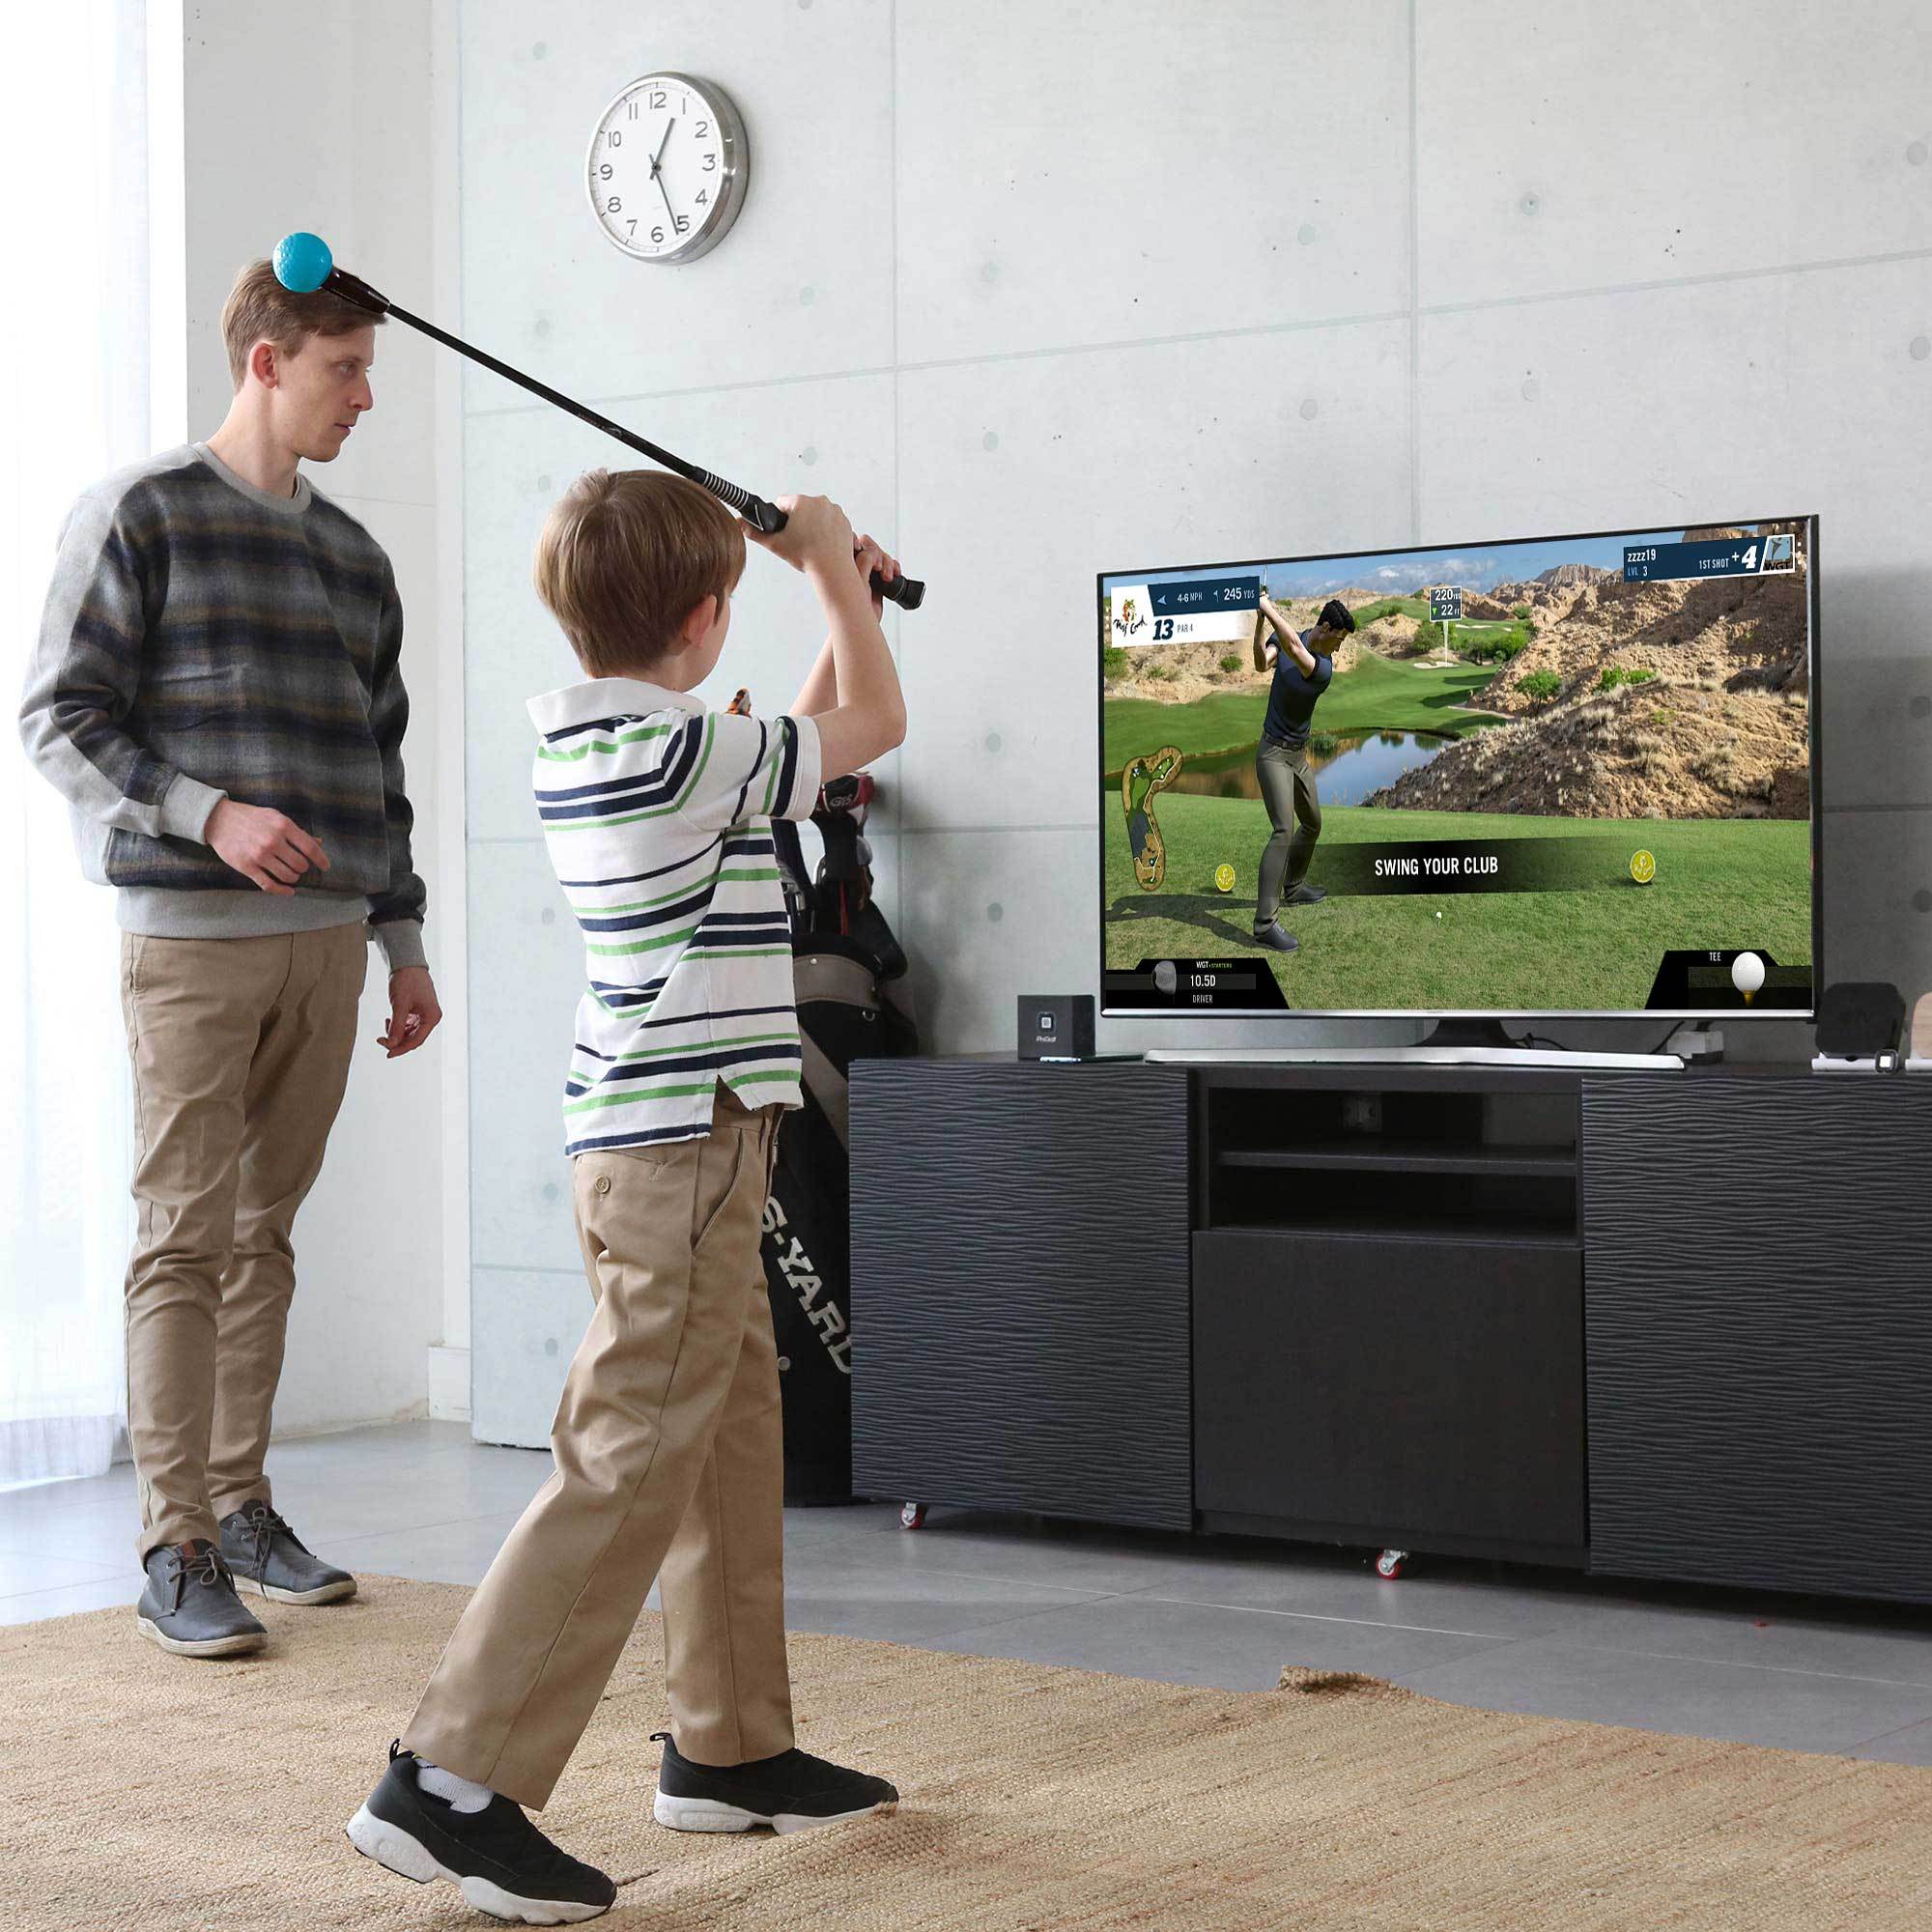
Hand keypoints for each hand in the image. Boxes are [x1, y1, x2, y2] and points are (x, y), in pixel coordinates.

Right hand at [207, 799, 328, 894]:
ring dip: (293, 878)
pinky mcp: (247, 867)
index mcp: (283, 826)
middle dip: (303, 868)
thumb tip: (319, 842)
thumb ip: (297, 831)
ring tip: (290, 874)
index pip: (310, 848)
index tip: (326, 867)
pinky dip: (282, 891)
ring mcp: (259, 855)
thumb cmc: (251, 817)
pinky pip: (269, 885)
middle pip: (300, 865)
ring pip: (288, 876)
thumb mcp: (276, 817)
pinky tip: (289, 891)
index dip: (321, 859)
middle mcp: (273, 841)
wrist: (219, 819)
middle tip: (299, 866)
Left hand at [376, 966, 441, 1058]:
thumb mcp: (399, 1005)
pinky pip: (408, 1025)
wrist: (407, 963)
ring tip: (386, 1024)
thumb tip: (390, 1045)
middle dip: (397, 1041)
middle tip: (381, 1040)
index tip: (387, 1053)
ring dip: (396, 1033)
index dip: (401, 1049)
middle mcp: (431, 1018)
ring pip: (410, 1033)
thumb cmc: (406, 981)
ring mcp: (425, 1015)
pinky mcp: (419, 1011)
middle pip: (413, 1038)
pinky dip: (398, 1026)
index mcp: (432, 1017)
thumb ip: (396, 1026)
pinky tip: (389, 1019)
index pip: (417, 1040)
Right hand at [745, 493, 853, 575]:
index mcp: (800, 502)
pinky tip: (823, 542)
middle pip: (801, 507)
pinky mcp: (844, 519)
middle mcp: (819, 501)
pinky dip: (827, 528)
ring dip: (813, 523)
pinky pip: (830, 520)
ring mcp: (834, 509)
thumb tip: (740, 524)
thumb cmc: (807, 557)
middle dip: (798, 520)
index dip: (780, 517)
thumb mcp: (776, 544)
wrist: (832, 569)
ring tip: (811, 542)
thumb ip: (755, 533)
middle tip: (798, 539)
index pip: (782, 502)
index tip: (785, 530)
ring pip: (816, 513)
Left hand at [853, 532, 899, 618]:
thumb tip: (872, 550)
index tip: (866, 558)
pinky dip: (894, 566)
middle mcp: (855, 563)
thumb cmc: (854, 605)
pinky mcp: (878, 577)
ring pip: (880, 554)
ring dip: (888, 562)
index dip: (862, 545)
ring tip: (888, 578)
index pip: (853, 540)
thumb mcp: (858, 581)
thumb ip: (864, 561)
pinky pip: (889, 564)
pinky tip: (896, 574)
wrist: (863, 624)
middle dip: (879, 555)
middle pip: (870, 546)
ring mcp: (867, 570)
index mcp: (844, 561)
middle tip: (880, 570)